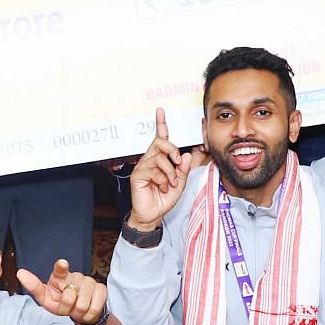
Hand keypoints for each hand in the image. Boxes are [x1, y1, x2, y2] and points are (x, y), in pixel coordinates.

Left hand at [17, 259, 108, 324]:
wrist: (81, 312)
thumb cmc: (61, 302)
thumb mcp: (45, 298)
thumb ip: (34, 286)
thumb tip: (20, 272)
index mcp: (60, 277)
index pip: (60, 271)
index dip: (61, 267)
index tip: (62, 264)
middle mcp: (76, 276)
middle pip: (69, 298)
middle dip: (67, 309)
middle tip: (68, 307)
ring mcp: (90, 282)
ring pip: (82, 305)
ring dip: (78, 313)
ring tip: (77, 309)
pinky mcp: (101, 289)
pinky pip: (94, 308)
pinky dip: (88, 315)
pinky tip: (87, 310)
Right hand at [128, 107, 201, 231]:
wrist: (153, 214)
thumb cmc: (164, 197)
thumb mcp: (181, 182)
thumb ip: (184, 168)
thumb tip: (186, 155)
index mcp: (160, 158)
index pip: (160, 137)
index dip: (160, 123)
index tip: (160, 110)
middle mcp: (150, 159)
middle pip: (161, 142)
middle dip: (173, 150)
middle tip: (178, 162)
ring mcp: (143, 167)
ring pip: (160, 158)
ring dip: (170, 172)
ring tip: (171, 183)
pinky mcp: (138, 175)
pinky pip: (153, 170)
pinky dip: (162, 180)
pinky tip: (162, 187)